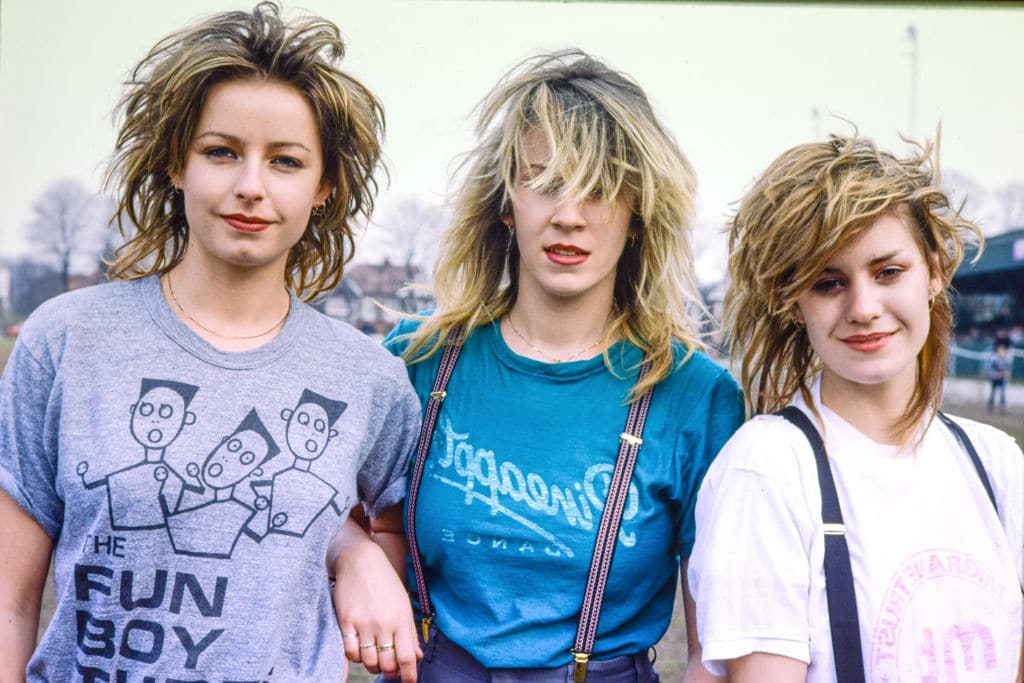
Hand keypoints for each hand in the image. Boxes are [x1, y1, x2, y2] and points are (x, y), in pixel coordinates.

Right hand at [330, 517, 420, 681]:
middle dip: (390, 672)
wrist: (360, 560)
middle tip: (390, 670)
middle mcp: (384, 623)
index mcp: (401, 619)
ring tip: (375, 660)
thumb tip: (417, 657)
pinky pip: (350, 651)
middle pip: (387, 664)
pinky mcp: (346, 621)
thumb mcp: (403, 604)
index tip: (409, 681)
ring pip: (368, 661)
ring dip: (373, 666)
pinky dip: (356, 657)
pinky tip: (360, 650)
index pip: (407, 657)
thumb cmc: (385, 582)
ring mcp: (364, 623)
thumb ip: (410, 632)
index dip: (409, 675)